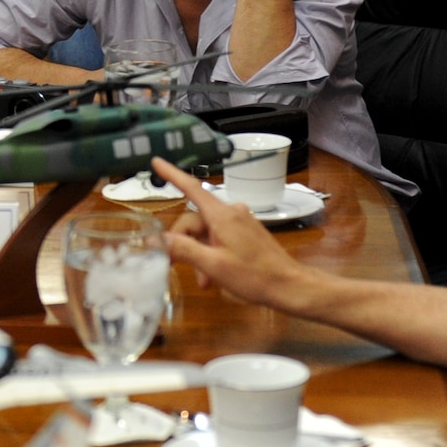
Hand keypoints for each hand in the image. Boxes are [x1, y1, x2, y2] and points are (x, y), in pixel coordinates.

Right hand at [152, 156, 303, 304]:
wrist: (289, 285)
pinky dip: (212, 252)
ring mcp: (240, 221)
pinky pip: (220, 236)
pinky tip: (214, 275)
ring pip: (207, 231)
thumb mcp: (214, 265)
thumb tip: (156, 239)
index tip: (156, 161)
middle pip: (195, 219)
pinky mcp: (246, 232)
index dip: (172, 174)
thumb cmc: (254, 276)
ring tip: (204, 281)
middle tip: (178, 268)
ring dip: (200, 253)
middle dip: (185, 244)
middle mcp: (231, 212)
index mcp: (222, 215)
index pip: (191, 188)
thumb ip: (184, 249)